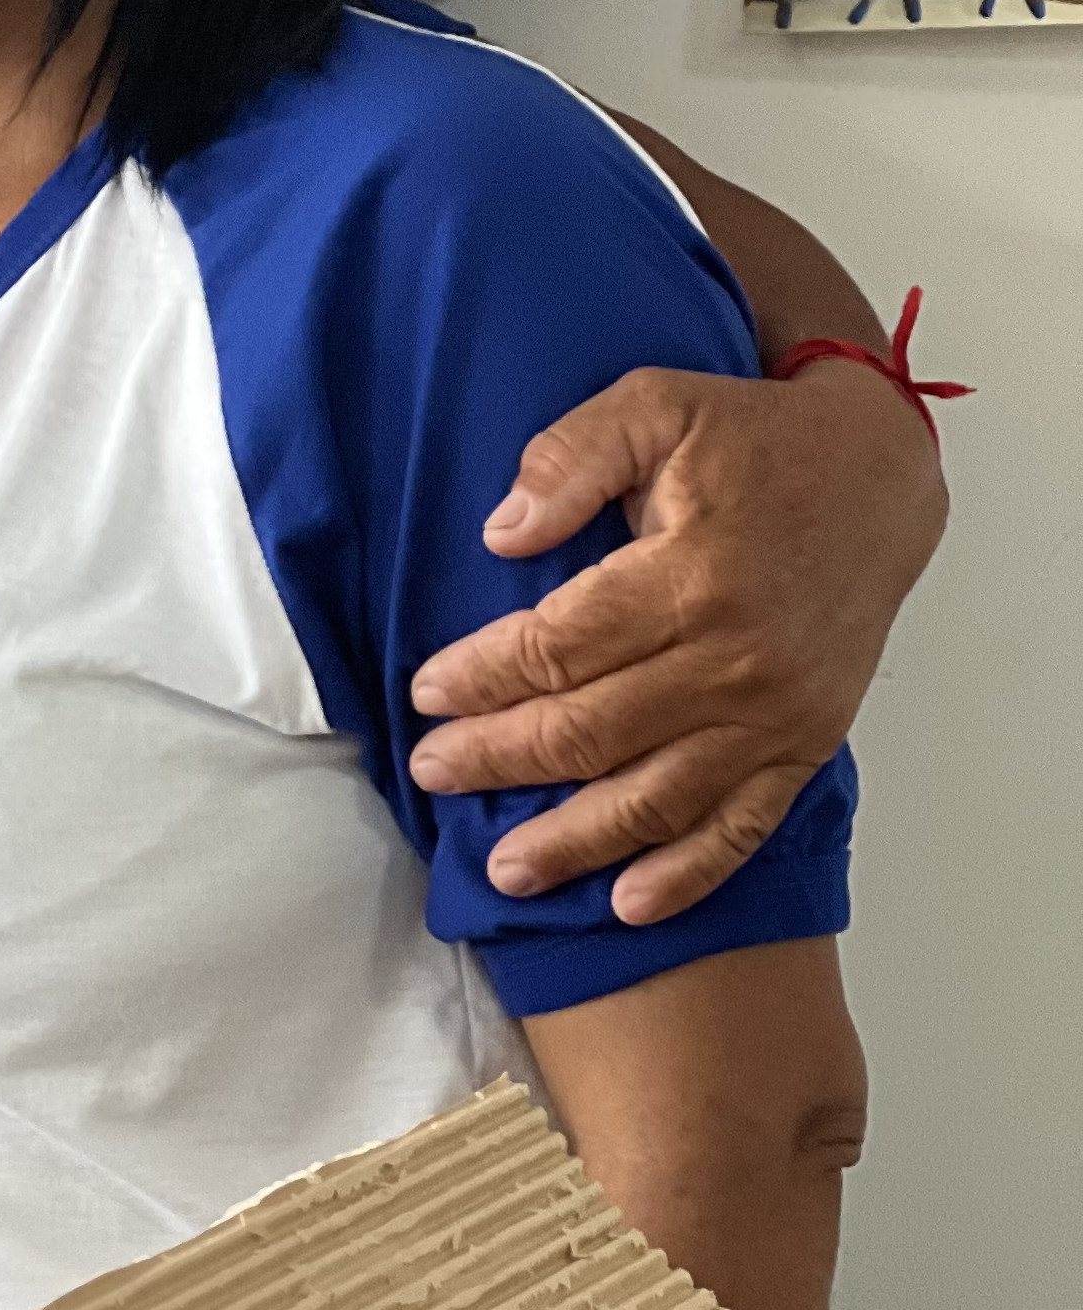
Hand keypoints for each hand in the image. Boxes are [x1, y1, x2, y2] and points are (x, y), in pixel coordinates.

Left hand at [405, 359, 944, 922]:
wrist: (882, 478)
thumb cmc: (758, 441)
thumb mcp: (656, 404)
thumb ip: (572, 456)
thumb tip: (502, 532)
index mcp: (691, 574)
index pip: (560, 646)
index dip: (484, 677)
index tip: (427, 693)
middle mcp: (736, 658)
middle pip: (593, 731)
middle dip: (501, 760)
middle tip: (433, 772)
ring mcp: (777, 713)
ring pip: (657, 797)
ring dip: (575, 840)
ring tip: (504, 868)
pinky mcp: (807, 742)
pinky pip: (743, 825)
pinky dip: (687, 875)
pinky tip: (629, 905)